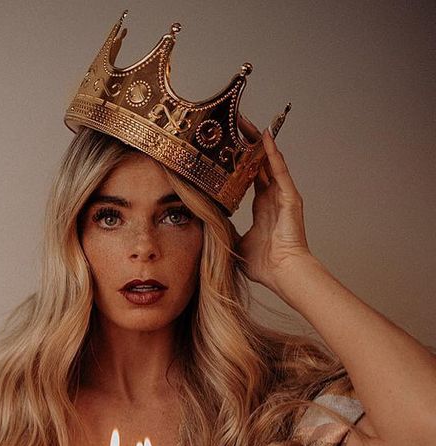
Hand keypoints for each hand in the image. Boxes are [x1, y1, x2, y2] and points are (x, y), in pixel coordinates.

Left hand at [236, 131, 311, 291]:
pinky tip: (264, 136)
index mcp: (262, 208)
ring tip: (246, 122)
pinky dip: (272, 152)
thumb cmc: (264, 265)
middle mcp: (273, 198)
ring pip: (269, 161)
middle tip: (235, 124)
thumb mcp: (236, 243)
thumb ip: (224, 230)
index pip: (250, 178)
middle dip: (247, 145)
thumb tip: (206, 223)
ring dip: (258, 142)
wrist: (283, 273)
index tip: (228, 148)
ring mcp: (282, 196)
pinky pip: (279, 169)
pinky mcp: (289, 197)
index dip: (240, 163)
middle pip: (259, 164)